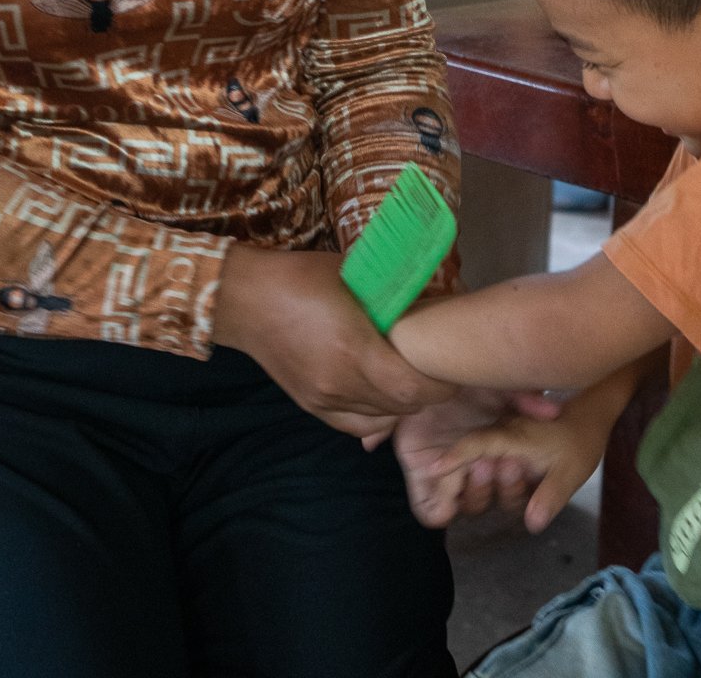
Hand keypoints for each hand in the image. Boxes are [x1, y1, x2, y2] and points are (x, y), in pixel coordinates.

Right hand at [212, 246, 454, 437]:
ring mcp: (323, 400)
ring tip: (412, 381)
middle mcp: (341, 385)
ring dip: (402, 405)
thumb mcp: (356, 276)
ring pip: (379, 420)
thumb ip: (391, 296)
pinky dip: (376, 416)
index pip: (412, 389)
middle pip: (401, 408)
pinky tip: (382, 400)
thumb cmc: (303, 277)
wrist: (247, 299)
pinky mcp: (310, 406)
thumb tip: (431, 301)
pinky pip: (354, 424)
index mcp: (355, 352)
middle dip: (427, 394)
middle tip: (440, 372)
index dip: (440, 386)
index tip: (454, 369)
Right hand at [425, 375, 633, 533]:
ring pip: (481, 462)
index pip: (474, 446)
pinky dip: (500, 483)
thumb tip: (532, 524)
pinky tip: (521, 488)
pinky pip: (492, 459)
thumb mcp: (572, 471)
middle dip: (477, 482)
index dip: (453, 458)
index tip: (431, 468)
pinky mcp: (509, 444)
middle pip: (472, 460)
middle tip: (501, 476)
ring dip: (495, 484)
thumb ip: (550, 495)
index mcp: (511, 438)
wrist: (593, 412)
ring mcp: (504, 440)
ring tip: (520, 474)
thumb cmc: (581, 439)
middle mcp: (501, 438)